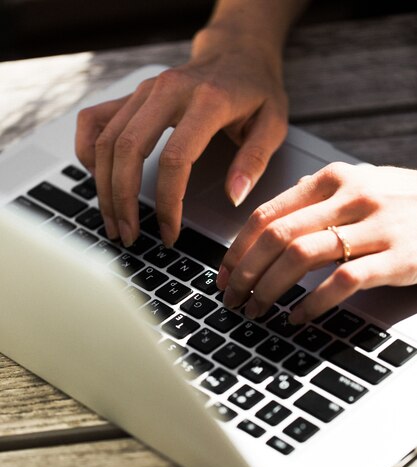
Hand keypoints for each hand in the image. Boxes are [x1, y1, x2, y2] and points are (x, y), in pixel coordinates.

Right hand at [75, 26, 287, 246]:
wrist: (237, 52)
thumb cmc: (256, 90)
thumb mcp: (273, 124)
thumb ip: (253, 161)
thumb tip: (233, 197)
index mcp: (207, 101)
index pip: (175, 159)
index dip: (168, 203)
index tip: (170, 233)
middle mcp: (168, 90)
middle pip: (128, 149)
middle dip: (123, 200)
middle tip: (128, 235)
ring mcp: (144, 90)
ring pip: (106, 140)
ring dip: (104, 187)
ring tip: (113, 221)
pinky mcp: (131, 94)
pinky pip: (94, 121)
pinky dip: (89, 152)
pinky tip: (98, 179)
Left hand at [217, 162, 416, 322]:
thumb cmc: (408, 202)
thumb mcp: (364, 184)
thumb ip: (321, 194)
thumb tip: (279, 208)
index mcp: (333, 180)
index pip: (266, 214)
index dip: (236, 249)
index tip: (223, 274)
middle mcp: (350, 197)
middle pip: (276, 236)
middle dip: (244, 273)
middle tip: (232, 298)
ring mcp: (375, 226)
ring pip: (301, 257)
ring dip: (269, 289)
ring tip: (257, 310)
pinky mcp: (396, 257)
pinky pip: (341, 282)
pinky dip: (312, 304)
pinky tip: (298, 318)